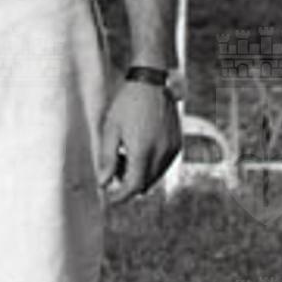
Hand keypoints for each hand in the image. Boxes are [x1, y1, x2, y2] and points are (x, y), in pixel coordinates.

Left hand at [98, 79, 180, 204]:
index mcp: (143, 150)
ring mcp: (172, 149)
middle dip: (128, 183)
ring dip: (140, 174)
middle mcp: (161, 152)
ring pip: (154, 176)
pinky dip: (151, 165)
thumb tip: (103, 182)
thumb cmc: (127, 104)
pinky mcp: (178, 144)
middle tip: (115, 166)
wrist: (151, 82)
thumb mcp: (110, 129)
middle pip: (144, 184)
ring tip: (126, 152)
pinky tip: (140, 147)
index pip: (133, 186)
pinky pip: (163, 165)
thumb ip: (107, 159)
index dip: (120, 196)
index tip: (109, 199)